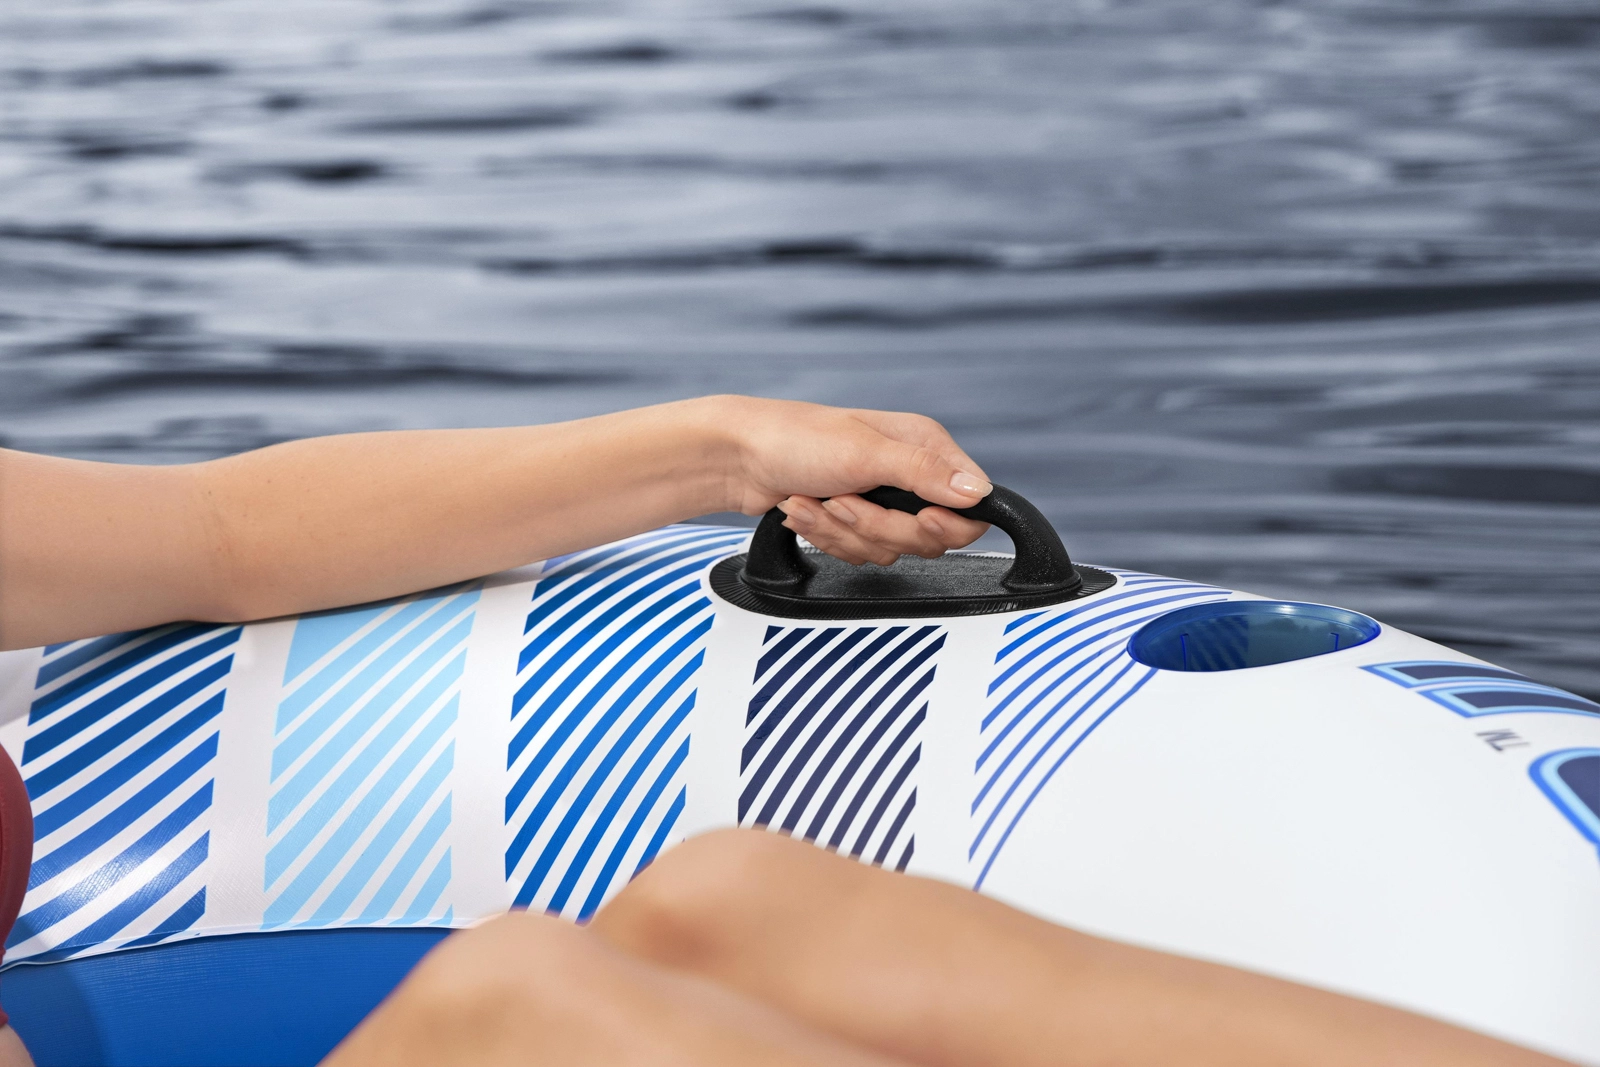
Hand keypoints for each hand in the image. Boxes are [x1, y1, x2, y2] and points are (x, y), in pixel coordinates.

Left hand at [711, 397, 992, 565]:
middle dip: (878, 527)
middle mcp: (907, 476)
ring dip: (843, 531)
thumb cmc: (794, 438)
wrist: (738, 459)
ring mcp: (878, 502)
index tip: (920, 518)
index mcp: (922, 448)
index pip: (969, 506)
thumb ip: (924, 473)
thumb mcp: (865, 452)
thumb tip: (977, 491)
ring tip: (818, 500)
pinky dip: (826, 537)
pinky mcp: (852, 524)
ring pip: (888, 550)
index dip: (947, 523)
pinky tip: (806, 510)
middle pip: (927, 538)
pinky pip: (857, 554)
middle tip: (846, 501)